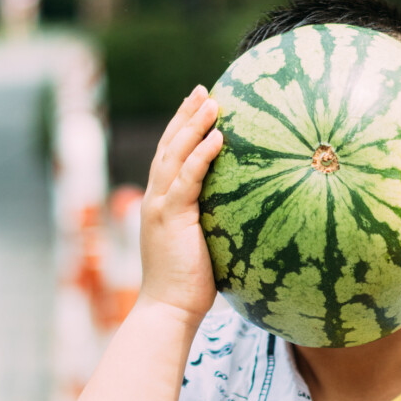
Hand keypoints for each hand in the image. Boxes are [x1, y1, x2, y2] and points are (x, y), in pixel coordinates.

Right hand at [138, 84, 222, 323]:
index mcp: (161, 204)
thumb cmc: (189, 287)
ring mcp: (160, 207)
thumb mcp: (201, 247)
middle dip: (185, 115)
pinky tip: (218, 137)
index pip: (170, 158)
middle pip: (169, 146)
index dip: (182, 130)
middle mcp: (156, 199)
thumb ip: (213, 225)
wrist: (167, 310)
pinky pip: (187, 179)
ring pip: (175, 154)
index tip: (197, 106)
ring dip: (193, 125)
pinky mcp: (171, 218)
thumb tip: (243, 216)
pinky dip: (201, 155)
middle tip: (203, 90)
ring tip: (211, 101)